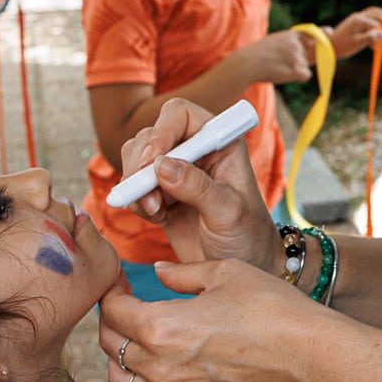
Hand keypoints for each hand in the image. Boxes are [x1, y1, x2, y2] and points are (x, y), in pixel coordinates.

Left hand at [98, 258, 326, 381]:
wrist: (310, 356)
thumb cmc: (273, 308)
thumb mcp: (226, 273)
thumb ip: (183, 273)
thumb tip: (158, 271)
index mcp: (161, 326)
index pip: (112, 310)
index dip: (111, 290)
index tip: (120, 281)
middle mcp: (159, 366)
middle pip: (110, 344)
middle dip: (113, 320)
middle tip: (127, 305)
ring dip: (122, 358)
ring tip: (138, 341)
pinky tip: (154, 377)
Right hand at [118, 97, 278, 268]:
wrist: (242, 267)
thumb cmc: (248, 236)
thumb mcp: (229, 211)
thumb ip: (197, 187)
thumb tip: (161, 165)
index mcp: (220, 142)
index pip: (180, 114)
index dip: (162, 131)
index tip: (152, 161)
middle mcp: (196, 151)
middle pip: (150, 136)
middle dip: (141, 165)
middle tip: (149, 196)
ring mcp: (176, 172)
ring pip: (136, 159)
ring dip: (137, 185)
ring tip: (155, 210)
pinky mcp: (161, 195)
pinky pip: (133, 187)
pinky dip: (136, 201)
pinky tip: (157, 218)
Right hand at [242, 31, 313, 83]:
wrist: (247, 64)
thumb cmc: (259, 55)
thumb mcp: (276, 42)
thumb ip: (293, 44)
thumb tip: (311, 47)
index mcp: (291, 34)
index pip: (313, 36)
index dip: (315, 42)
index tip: (313, 46)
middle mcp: (296, 43)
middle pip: (311, 55)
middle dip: (302, 60)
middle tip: (282, 62)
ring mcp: (296, 55)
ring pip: (306, 66)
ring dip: (295, 70)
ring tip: (278, 67)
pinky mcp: (296, 68)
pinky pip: (306, 75)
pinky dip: (296, 77)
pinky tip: (282, 74)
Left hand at [327, 7, 381, 59]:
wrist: (329, 46)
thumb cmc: (342, 46)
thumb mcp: (357, 43)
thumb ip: (370, 37)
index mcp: (359, 20)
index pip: (378, 21)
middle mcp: (359, 17)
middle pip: (377, 13)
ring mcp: (357, 19)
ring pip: (374, 15)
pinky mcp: (356, 23)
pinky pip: (369, 21)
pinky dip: (376, 26)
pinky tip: (377, 37)